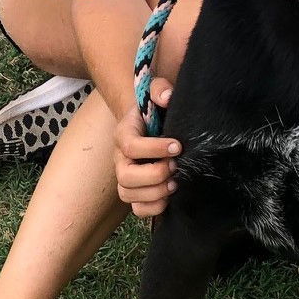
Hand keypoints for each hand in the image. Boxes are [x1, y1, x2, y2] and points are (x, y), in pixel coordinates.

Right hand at [114, 78, 179, 217]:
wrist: (151, 123)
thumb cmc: (155, 109)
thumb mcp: (156, 91)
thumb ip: (160, 89)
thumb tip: (167, 97)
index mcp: (124, 133)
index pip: (130, 146)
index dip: (154, 149)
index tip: (177, 146)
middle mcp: (120, 158)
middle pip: (125, 176)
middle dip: (154, 174)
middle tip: (175, 166)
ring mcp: (125, 176)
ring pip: (128, 194)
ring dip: (155, 193)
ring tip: (175, 182)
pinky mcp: (135, 192)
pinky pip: (136, 209)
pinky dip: (153, 208)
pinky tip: (169, 196)